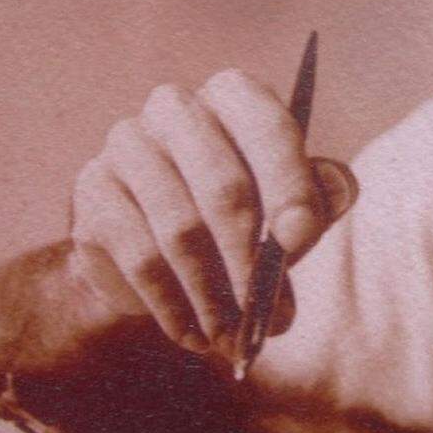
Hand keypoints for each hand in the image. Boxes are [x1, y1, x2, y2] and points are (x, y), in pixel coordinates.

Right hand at [68, 70, 356, 357]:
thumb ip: (317, 195)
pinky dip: (175, 307)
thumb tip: (339, 187)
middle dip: (252, 259)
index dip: (289, 184)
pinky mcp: (93, 190)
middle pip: (223, 186)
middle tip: (272, 313)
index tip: (301, 239)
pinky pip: (140, 258)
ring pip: (181, 231)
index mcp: (232, 95)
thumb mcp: (284, 204)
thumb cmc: (235, 215)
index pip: (267, 127)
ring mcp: (126, 145)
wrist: (150, 245)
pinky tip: (196, 335)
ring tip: (235, 336)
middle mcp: (175, 107)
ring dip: (215, 296)